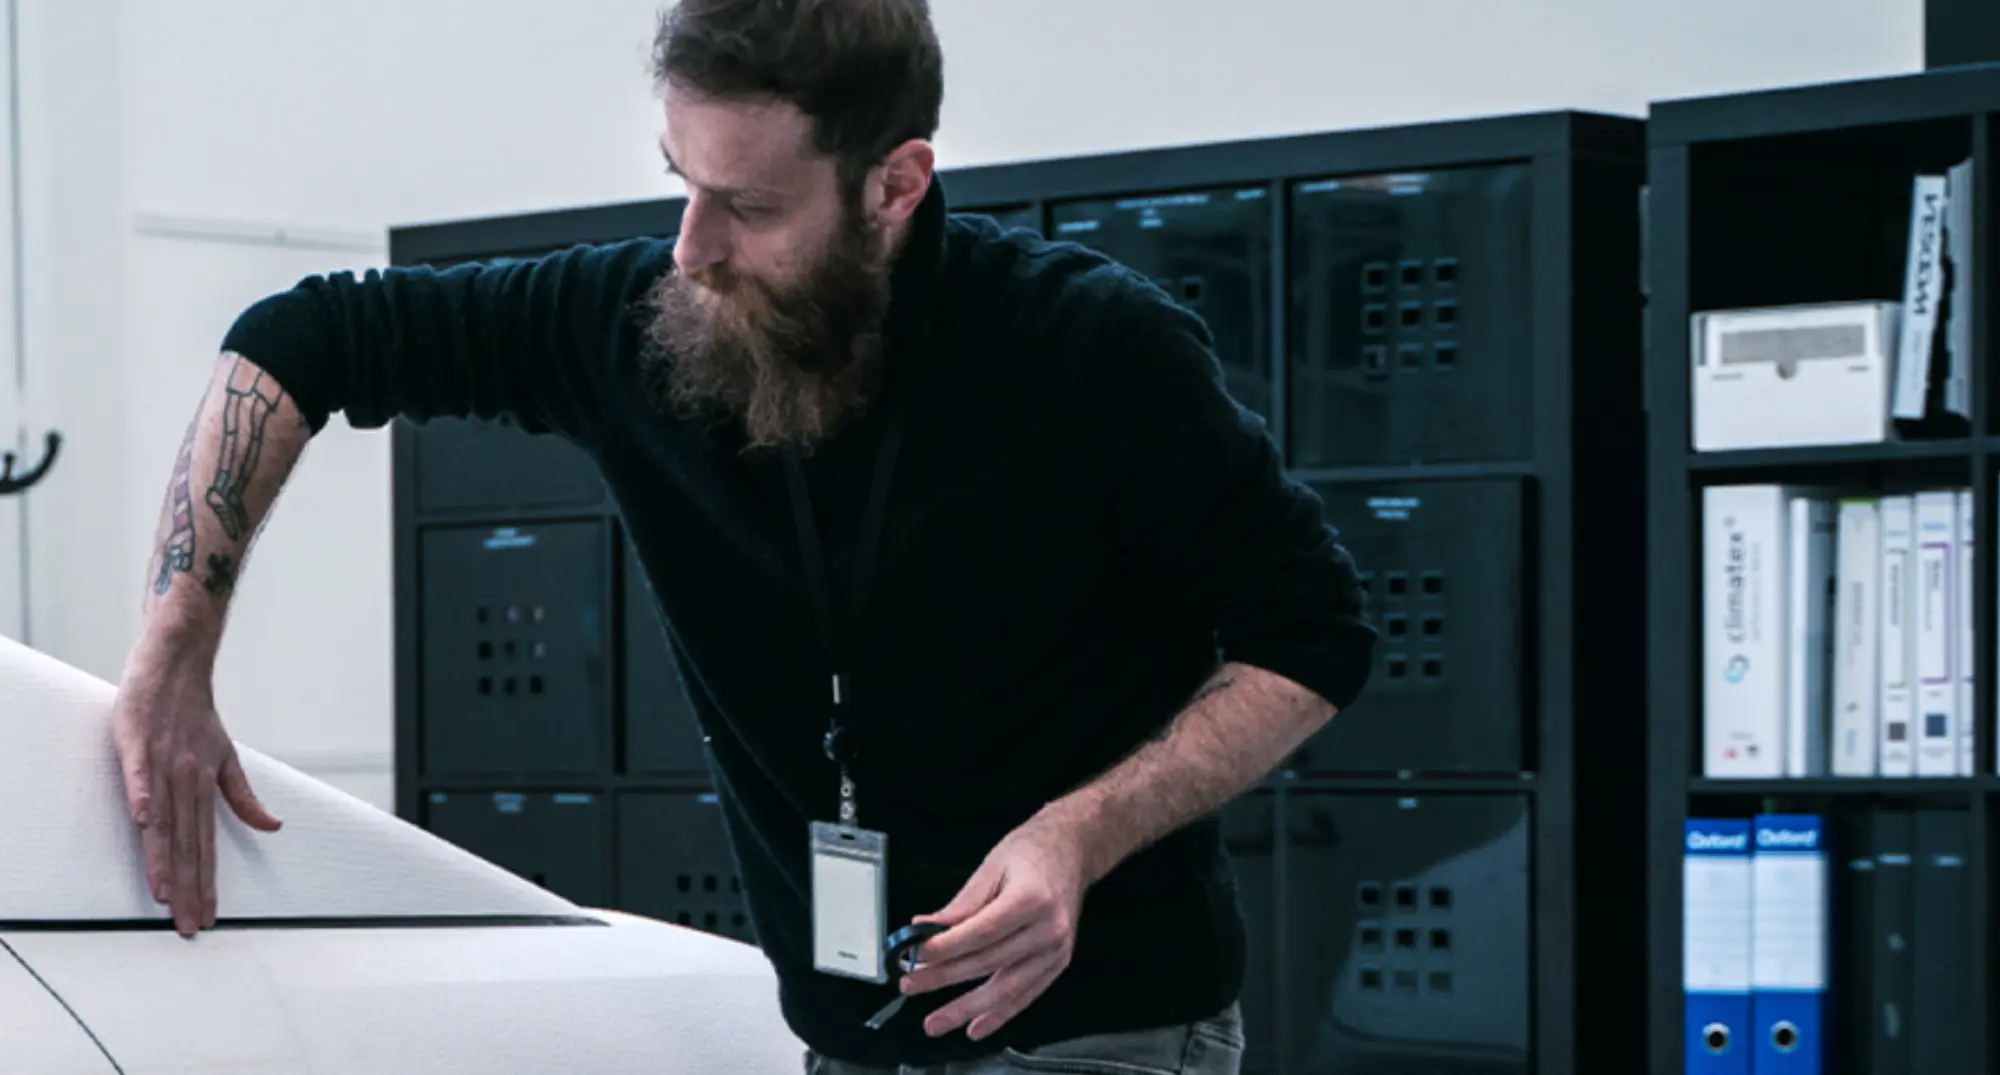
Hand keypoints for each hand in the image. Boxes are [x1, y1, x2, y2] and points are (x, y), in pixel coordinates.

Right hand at [109, 651, 280, 936]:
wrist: (177, 664)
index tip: (209, 915)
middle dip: (188, 887)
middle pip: (187, 843)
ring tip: (165, 894)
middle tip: (189, 925)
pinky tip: (143, 820)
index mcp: (204, 786)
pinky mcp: (137, 741)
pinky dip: (141, 794)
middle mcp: (186, 779)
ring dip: (163, 857)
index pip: (206, 846)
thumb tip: (274, 827)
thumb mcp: (225, 757)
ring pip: (163, 819)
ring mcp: (162, 761)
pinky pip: (139, 773)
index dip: (207, 882)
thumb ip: (243, 796)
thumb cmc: (195, 714)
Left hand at [899, 810, 1091, 1040]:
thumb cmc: (1032, 852)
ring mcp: (1055, 950)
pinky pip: (1025, 995)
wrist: (1073, 850)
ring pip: (1005, 989)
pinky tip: (975, 1027)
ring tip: (935, 1022)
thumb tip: (925, 929)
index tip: (916, 955)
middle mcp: (1047, 929)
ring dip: (966, 1009)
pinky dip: (998, 1015)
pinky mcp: (1057, 963)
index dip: (945, 948)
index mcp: (1031, 898)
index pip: (980, 932)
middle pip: (988, 963)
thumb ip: (960, 904)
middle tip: (911, 985)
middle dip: (944, 978)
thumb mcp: (991, 866)